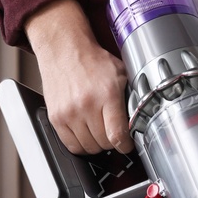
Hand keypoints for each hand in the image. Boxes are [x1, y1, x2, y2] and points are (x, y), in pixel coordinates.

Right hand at [25, 0, 130, 153]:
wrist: (64, 49)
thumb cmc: (92, 60)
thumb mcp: (120, 74)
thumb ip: (131, 96)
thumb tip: (141, 117)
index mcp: (107, 94)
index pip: (117, 135)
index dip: (125, 145)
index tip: (127, 144)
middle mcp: (87, 105)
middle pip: (103, 143)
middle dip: (111, 141)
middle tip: (112, 131)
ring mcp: (69, 113)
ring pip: (88, 147)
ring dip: (96, 143)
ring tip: (98, 130)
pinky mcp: (56, 118)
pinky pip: (70, 145)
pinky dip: (80, 144)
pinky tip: (85, 133)